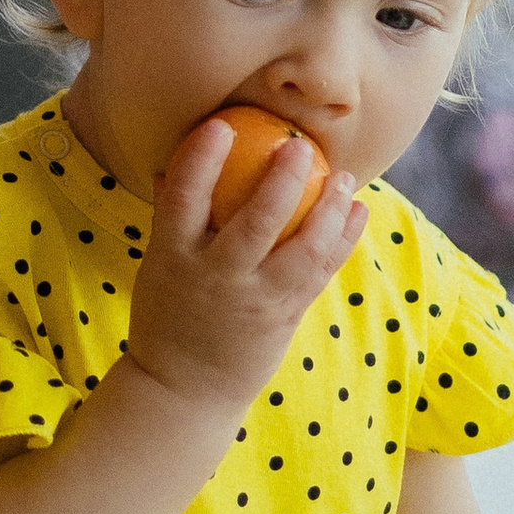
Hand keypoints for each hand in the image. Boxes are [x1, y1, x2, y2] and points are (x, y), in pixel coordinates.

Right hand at [123, 116, 366, 415]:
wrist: (183, 389)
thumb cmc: (167, 315)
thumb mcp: (156, 265)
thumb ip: (170, 215)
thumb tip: (175, 160)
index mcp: (173, 256)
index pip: (185, 197)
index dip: (203, 159)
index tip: (223, 124)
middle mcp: (216, 277)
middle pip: (254, 222)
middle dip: (282, 180)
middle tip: (299, 144)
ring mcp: (254, 300)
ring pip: (300, 250)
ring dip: (328, 210)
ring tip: (343, 177)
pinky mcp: (284, 317)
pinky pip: (320, 272)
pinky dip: (343, 240)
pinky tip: (357, 212)